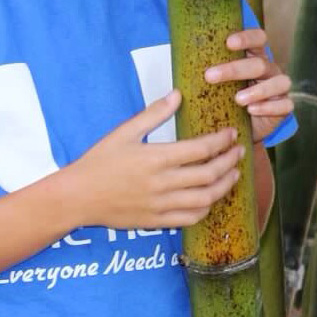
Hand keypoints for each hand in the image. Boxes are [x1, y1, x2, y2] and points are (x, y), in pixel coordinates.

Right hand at [75, 90, 244, 229]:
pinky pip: (191, 218)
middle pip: (209, 174)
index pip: (201, 149)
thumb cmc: (98, 161)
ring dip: (225, 186)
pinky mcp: (157, 221)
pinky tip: (211, 197)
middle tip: (238, 152)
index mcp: (156, 158)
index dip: (221, 141)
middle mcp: (162, 184)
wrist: (77, 196)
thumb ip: (153, 113)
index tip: (231, 134)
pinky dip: (207, 208)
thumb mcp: (124, 132)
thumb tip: (177, 95)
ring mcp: (161, 205)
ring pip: (206, 199)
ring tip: (233, 174)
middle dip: (230, 162)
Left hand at [204, 28, 293, 143]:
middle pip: (260, 63)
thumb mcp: (214, 82)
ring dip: (258, 90)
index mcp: (254, 56)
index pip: (258, 38)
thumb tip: (177, 61)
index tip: (228, 43)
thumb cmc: (224, 98)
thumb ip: (207, 70)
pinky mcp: (283, 107)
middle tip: (210, 76)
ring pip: (279, 82)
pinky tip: (252, 110)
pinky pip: (285, 104)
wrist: (236, 127)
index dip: (247, 37)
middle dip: (235, 69)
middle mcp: (269, 69)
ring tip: (237, 99)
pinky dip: (269, 107)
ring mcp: (279, 88)